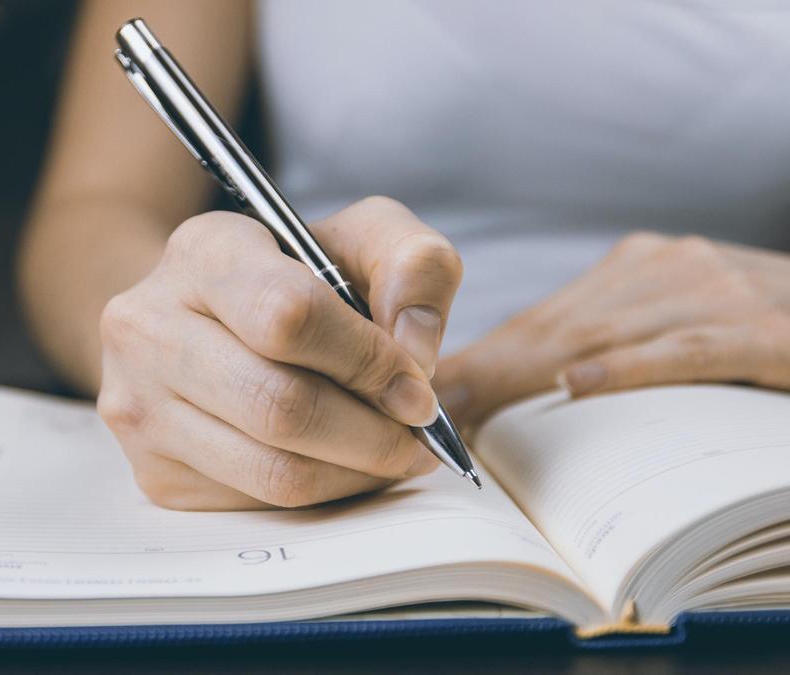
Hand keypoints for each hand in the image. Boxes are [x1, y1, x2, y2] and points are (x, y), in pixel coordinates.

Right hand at [98, 197, 462, 509]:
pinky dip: (322, 494)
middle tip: (416, 435)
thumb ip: (413, 266)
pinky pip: (259, 505)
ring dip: (356, 473)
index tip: (416, 388)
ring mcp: (141, 406)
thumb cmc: (294, 280)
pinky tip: (339, 463)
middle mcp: (148, 327)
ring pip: (273, 471)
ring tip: (389, 452)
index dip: (367, 361)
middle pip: (280, 406)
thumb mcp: (360, 241)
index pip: (288, 316)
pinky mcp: (154, 474)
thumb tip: (415, 352)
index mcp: (204, 252)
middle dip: (372, 433)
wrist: (202, 322)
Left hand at [434, 232, 789, 428]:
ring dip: (528, 375)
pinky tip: (579, 383)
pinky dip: (630, 367)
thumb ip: (616, 341)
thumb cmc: (762, 331)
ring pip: (606, 335)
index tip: (425, 394)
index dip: (482, 358)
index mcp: (640, 269)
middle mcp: (667, 269)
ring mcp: (717, 292)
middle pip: (557, 326)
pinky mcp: (767, 330)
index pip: (544, 318)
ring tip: (466, 410)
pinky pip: (687, 348)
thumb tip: (532, 395)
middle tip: (421, 411)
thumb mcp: (681, 320)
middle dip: (484, 372)